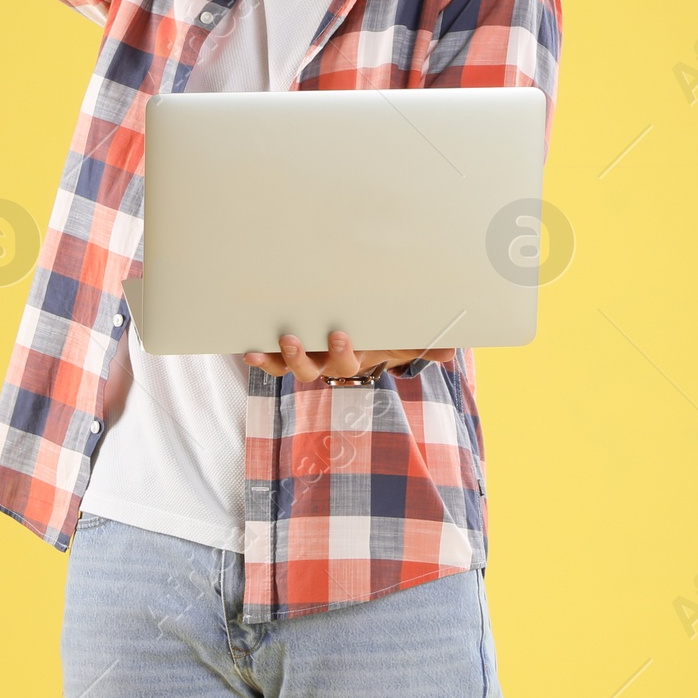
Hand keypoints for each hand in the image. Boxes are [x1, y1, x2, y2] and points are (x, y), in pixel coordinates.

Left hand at [243, 332, 454, 382]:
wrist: (366, 327)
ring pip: (289, 367)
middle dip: (302, 356)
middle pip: (312, 370)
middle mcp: (327, 363)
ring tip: (266, 343)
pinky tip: (247, 349)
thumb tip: (450, 354)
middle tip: (294, 337)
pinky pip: (272, 359)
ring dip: (276, 358)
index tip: (339, 333)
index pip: (348, 363)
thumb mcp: (405, 335)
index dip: (341, 353)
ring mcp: (306, 358)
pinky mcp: (287, 350)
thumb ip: (425, 343)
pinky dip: (260, 356)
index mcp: (355, 359)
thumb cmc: (386, 330)